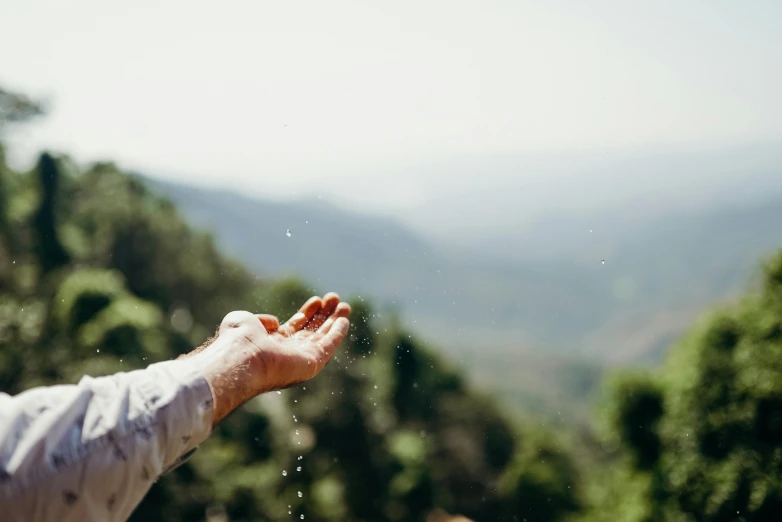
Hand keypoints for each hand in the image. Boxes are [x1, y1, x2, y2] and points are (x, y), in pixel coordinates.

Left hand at [189, 293, 350, 423]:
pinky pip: (328, 347)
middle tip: (335, 298)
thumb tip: (275, 322)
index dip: (307, 313)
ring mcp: (300, 359)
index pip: (295, 327)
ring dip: (334, 321)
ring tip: (344, 305)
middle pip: (312, 331)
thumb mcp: (244, 320)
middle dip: (324, 315)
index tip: (317, 299)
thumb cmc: (238, 340)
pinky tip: (344, 320)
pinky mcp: (310, 363)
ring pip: (323, 338)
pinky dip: (337, 334)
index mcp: (273, 344)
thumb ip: (260, 319)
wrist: (241, 356)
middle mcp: (288, 353)